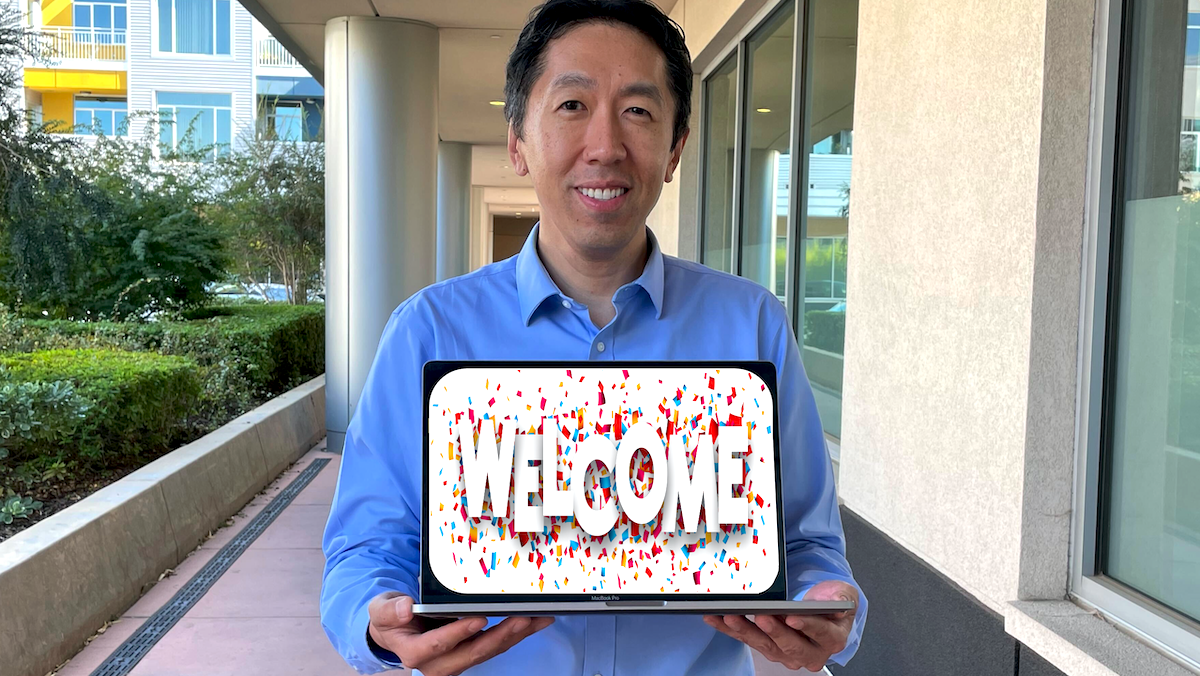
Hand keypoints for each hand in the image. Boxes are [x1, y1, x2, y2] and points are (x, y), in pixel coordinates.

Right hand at [367, 592, 553, 675]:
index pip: (440, 644)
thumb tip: (405, 608)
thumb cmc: (391, 620)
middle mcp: (439, 663)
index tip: (478, 619)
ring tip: (537, 618)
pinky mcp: (471, 654)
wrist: (397, 633)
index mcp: (415, 653)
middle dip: (500, 636)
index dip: (459, 632)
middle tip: (521, 618)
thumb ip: (390, 610)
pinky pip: (496, 646)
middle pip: (473, 652)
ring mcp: (457, 661)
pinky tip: (534, 621)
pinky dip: (516, 634)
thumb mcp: (382, 611)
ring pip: (490, 650)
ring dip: (515, 635)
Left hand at [702, 580, 856, 671]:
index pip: (820, 633)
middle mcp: (810, 651)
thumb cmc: (830, 603)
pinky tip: (718, 619)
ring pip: (765, 644)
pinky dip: (731, 630)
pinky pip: (748, 639)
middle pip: (791, 644)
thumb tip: (838, 602)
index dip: (807, 625)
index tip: (793, 618)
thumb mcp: (843, 594)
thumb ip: (841, 598)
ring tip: (732, 616)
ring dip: (746, 630)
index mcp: (831, 639)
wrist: (822, 610)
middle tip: (761, 616)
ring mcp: (787, 652)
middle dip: (774, 630)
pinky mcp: (768, 647)